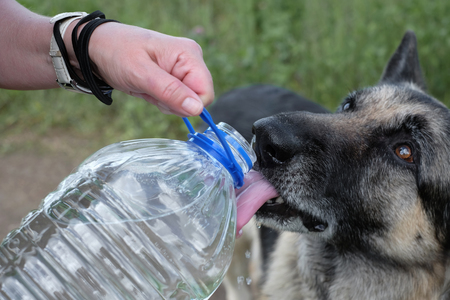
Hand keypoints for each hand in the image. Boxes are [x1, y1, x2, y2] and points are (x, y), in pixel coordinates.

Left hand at [68, 22, 213, 116]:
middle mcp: (191, 61)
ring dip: (166, 102)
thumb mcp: (141, 74)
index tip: (163, 98)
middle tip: (151, 90)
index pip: (206, 92)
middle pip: (197, 98)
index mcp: (189, 54)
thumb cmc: (117, 52)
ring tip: (147, 88)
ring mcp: (183, 70)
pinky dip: (162, 101)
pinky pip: (177, 100)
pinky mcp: (175, 79)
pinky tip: (149, 89)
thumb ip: (170, 92)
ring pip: (187, 102)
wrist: (98, 48)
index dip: (187, 104)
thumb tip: (197, 109)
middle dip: (174, 103)